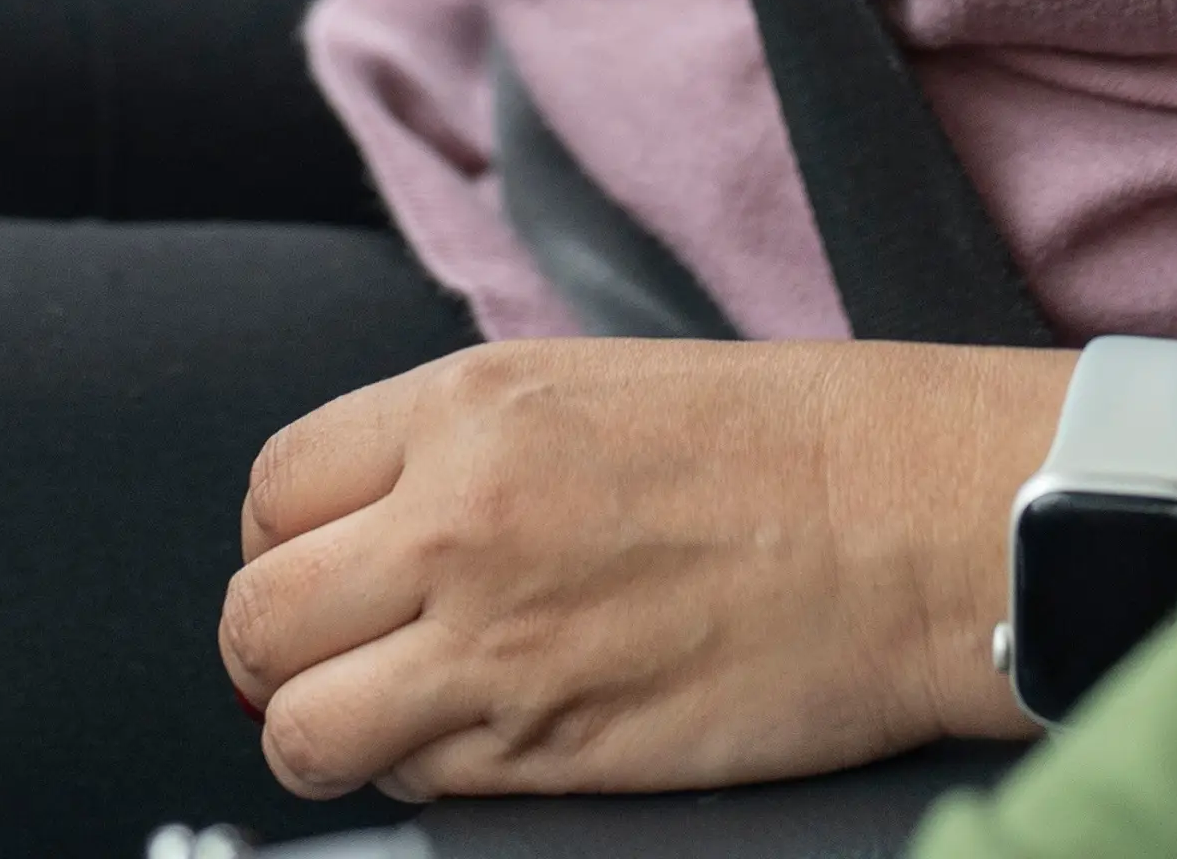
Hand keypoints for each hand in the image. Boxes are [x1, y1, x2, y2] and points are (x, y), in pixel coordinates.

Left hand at [218, 337, 1176, 803]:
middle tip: (338, 656)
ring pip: (299, 727)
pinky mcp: (551, 754)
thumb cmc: (792, 447)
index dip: (287, 542)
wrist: (919, 522)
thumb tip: (368, 524)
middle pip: (257, 615)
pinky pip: (410, 790)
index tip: (324, 568)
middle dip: (281, 648)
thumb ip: (462, 448)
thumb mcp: (593, 385)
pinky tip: (479, 746)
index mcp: (465, 411)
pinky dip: (417, 780)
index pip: (272, 488)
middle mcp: (454, 523)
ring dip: (325, 732)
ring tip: (390, 720)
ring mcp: (495, 647)